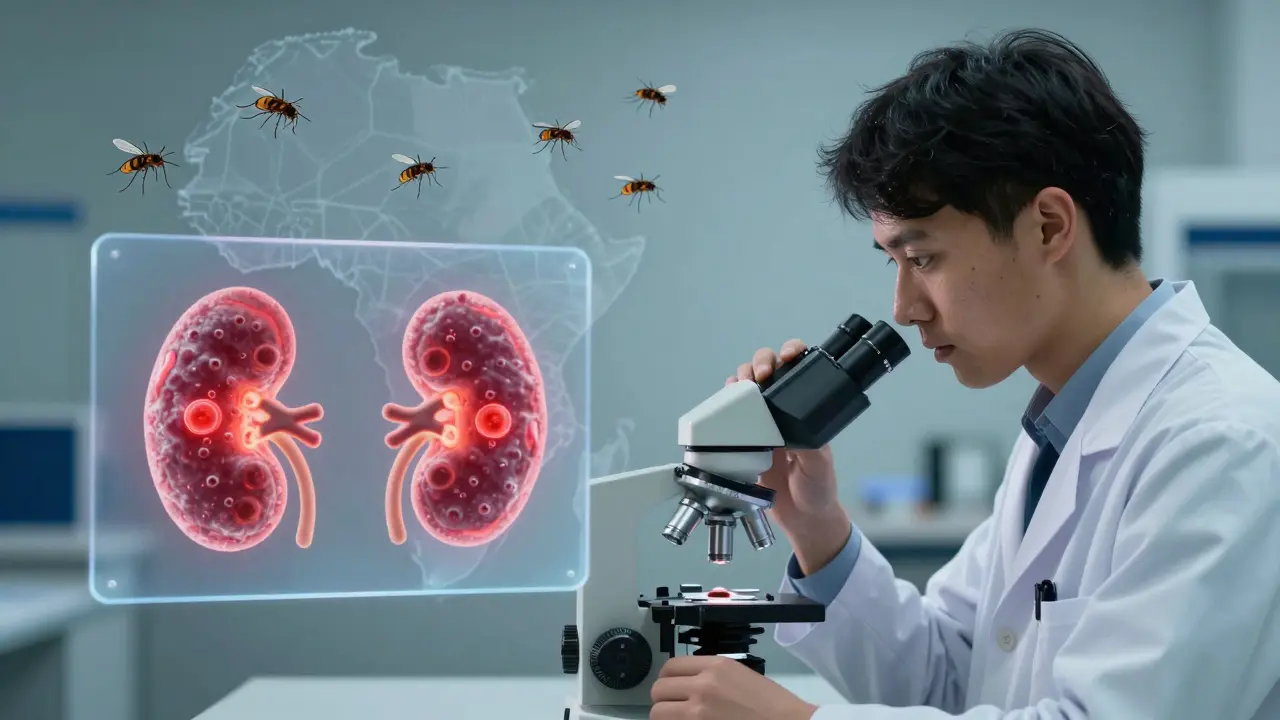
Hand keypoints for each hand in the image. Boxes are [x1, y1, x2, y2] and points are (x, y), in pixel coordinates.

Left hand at [650, 656, 816, 719]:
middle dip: (663, 700)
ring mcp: (698, 712)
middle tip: (673, 708)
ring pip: (658, 713)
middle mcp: (702, 686)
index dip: (666, 679)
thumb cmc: (770, 703)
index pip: (670, 667)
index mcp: (714, 666)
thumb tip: (685, 685)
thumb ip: (709, 676)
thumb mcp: (738, 675)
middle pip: (658, 690)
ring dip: (664, 717)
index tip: (671, 688)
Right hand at [729, 341, 850, 571]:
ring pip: (746, 388)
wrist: (802, 518)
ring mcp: (761, 424)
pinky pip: (730, 414)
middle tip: (762, 374)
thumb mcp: (819, 465)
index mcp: (804, 411)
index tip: (789, 356)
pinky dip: (724, 404)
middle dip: (761, 362)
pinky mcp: (744, 440)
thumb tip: (793, 430)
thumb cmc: (818, 489)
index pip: (799, 371)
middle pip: (768, 370)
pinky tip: (724, 403)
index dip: (792, 354)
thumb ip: (810, 447)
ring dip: (741, 378)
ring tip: (741, 384)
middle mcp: (782, 412)